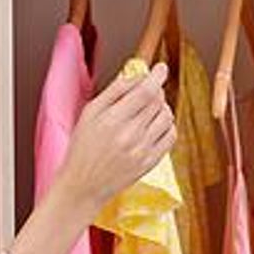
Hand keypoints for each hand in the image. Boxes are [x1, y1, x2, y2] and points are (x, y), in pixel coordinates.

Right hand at [55, 63, 176, 214]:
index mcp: (112, 120)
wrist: (83, 185)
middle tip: (146, 91)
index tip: (161, 68)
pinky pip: (171, 136)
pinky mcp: (151, 162)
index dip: (156, 77)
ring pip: (167, 117)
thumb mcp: (89, 114)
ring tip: (149, 109)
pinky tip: (155, 125)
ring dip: (162, 107)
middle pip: (158, 102)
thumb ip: (113, 93)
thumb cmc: (82, 147)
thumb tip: (135, 76)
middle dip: (155, 91)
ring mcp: (143, 150)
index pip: (145, 92)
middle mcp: (130, 135)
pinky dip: (167, 126)